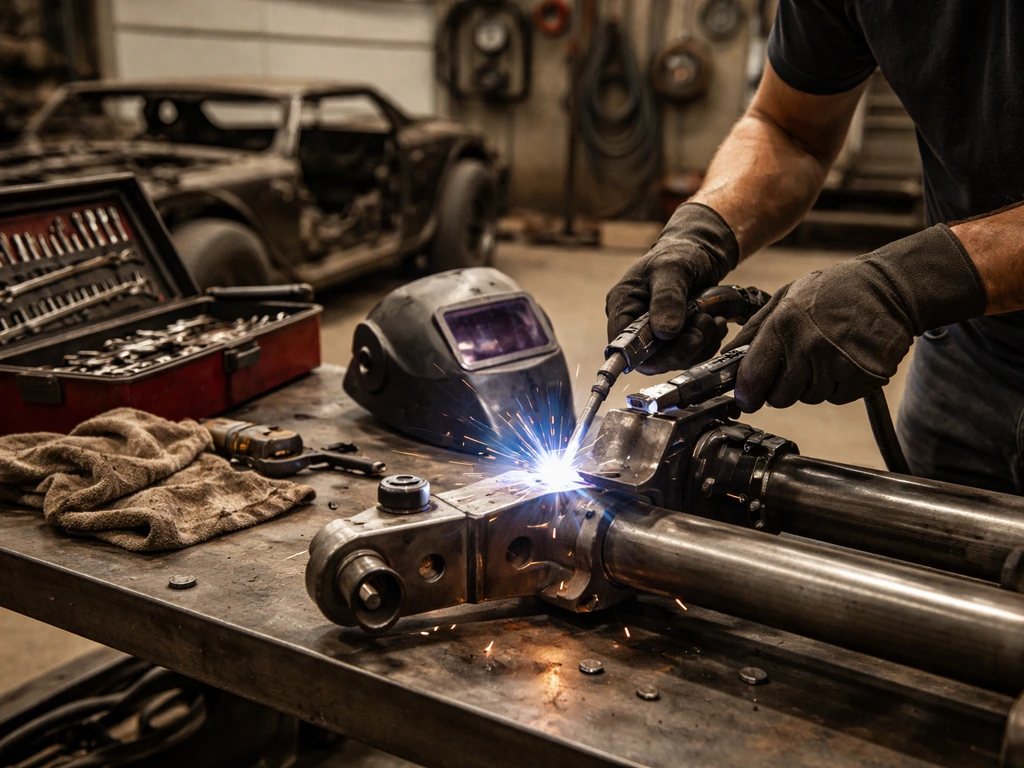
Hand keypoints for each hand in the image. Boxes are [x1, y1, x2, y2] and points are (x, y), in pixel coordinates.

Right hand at [606, 203, 738, 372]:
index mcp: (623, 305)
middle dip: (681, 349)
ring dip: (699, 344)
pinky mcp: (676, 338)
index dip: (643, 357)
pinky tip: (715, 321)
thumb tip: (664, 333)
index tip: (672, 352)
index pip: (622, 345)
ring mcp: (656, 333)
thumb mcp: (672, 269)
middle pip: (650, 359)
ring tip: (711, 317)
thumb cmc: (680, 253)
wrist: (701, 253)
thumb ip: (667, 299)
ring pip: (675, 359)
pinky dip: (708, 342)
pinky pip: (690, 354)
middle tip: (703, 326)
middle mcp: (635, 323)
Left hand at [727, 224, 986, 410]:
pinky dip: (835, 385)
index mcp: (783, 326)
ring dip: (810, 384)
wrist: (890, 289)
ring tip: (823, 354)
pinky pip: (835, 397)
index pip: (753, 377)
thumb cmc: (834, 290)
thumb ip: (754, 329)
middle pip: (779, 397)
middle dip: (780, 388)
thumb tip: (727, 356)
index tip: (746, 398)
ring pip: (808, 398)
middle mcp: (808, 349)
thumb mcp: (786, 297)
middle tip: (793, 366)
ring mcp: (837, 366)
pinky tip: (842, 360)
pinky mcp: (862, 379)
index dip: (746, 394)